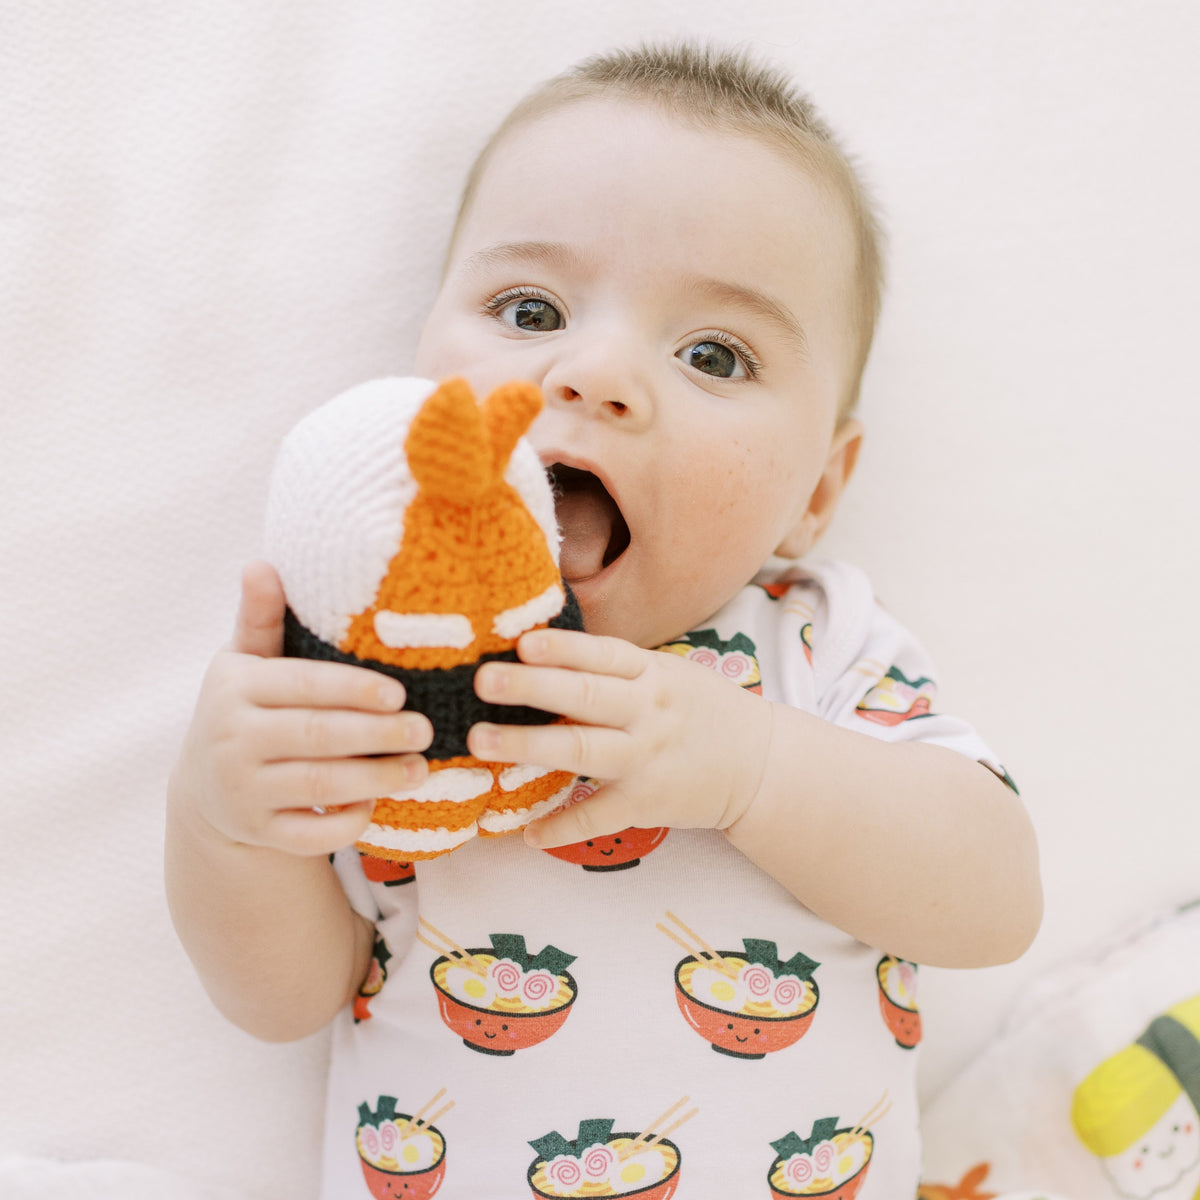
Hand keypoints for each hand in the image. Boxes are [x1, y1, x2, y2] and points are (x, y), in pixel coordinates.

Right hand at [168, 561, 432, 856]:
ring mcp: (241, 791)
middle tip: (425, 730)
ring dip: (375, 779)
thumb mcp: (246, 660)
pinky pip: (307, 836)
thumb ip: (261, 617)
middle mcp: (231, 740)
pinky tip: (376, 807)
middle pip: (317, 737)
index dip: (354, 689)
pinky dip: (344, 825)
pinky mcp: (256, 832)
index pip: (303, 685)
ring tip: (420, 768)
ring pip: (317, 787)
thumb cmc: (247, 708)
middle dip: (377, 735)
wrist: (206, 787)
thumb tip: (262, 562)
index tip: (400, 694)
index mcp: (235, 688)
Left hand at [467, 628, 772, 847]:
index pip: (602, 655)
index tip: (522, 641)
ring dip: (530, 747)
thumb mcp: (667, 674)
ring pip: (583, 751)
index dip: (563, 648)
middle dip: (532, 688)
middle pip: (585, 698)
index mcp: (651, 674)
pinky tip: (525, 833)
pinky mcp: (647, 804)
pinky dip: (562, 827)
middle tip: (483, 680)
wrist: (759, 764)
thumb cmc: (699, 710)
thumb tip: (538, 651)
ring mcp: (647, 759)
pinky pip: (598, 816)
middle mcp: (648, 713)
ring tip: (482, 740)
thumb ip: (613, 667)